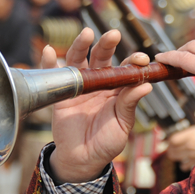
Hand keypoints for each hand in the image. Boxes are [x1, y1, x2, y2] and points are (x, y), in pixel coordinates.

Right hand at [47, 28, 152, 183]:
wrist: (83, 160)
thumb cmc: (107, 142)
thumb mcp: (122, 124)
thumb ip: (129, 104)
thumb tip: (146, 85)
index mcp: (117, 89)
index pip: (125, 68)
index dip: (132, 61)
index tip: (141, 58)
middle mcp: (98, 83)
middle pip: (102, 57)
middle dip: (107, 44)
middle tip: (113, 34)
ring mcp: (79, 87)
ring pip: (79, 60)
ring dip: (81, 45)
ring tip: (86, 33)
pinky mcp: (61, 95)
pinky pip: (54, 75)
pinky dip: (49, 62)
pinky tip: (48, 51)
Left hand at [165, 107, 194, 170]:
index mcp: (189, 135)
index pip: (172, 140)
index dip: (170, 142)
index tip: (171, 142)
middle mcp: (188, 145)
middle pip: (172, 150)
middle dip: (171, 150)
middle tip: (172, 150)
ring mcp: (191, 155)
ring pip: (176, 158)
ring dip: (177, 157)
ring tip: (179, 156)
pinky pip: (185, 166)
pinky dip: (184, 165)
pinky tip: (186, 163)